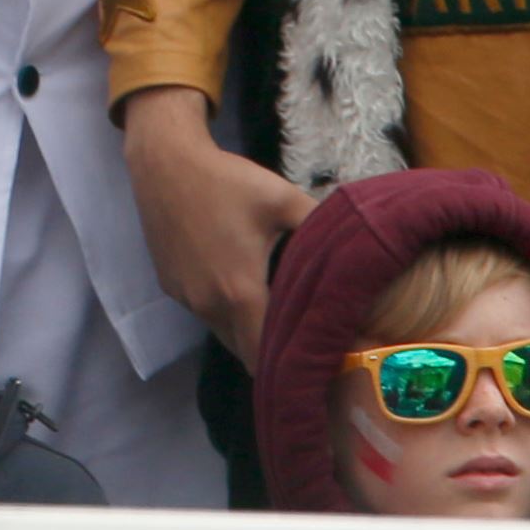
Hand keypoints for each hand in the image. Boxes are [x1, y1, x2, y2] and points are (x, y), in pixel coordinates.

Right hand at [118, 86, 309, 359]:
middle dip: (272, 355)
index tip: (316, 364)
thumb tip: (365, 241)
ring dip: (247, 332)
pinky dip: (224, 312)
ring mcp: (185, 298)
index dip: (291, 367)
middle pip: (245, 354)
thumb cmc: (226, 182)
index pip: (265, 357)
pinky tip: (239, 285)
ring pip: (224, 334)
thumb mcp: (283, 199)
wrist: (164, 163)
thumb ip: (322, 226)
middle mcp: (208, 305)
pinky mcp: (170, 286)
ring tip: (275, 313)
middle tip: (302, 340)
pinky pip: (204, 313)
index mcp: (240, 293)